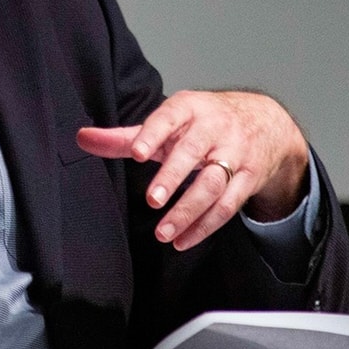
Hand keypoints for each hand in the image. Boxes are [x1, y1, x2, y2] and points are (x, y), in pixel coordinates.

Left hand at [76, 90, 309, 250]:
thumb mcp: (170, 121)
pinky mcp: (249, 178)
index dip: (153, 134)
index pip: (169, 118)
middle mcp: (214, 129)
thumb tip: (83, 138)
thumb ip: (126, 136)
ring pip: (213, 184)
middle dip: (172, 177)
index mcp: (189, 108)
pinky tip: (183, 240)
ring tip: (163, 233)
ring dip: (188, 211)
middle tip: (152, 200)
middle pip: (193, 153)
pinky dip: (205, 226)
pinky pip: (228, 206)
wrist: (265, 121)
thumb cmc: (205, 122)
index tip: (137, 153)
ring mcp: (235, 154)